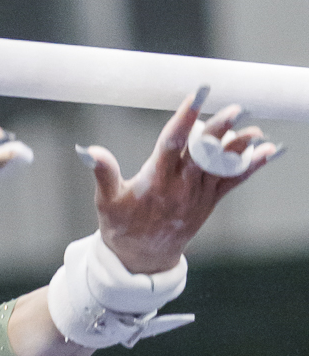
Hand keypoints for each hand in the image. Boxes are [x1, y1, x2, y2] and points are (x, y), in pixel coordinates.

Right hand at [79, 88, 280, 273]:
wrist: (142, 258)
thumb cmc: (121, 225)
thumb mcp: (106, 201)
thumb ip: (103, 173)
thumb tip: (88, 150)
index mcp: (155, 181)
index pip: (171, 144)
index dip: (184, 119)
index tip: (196, 97)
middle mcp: (180, 186)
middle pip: (203, 153)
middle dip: (220, 130)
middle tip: (235, 110)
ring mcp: (198, 195)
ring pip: (222, 166)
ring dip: (240, 148)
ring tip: (255, 130)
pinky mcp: (209, 202)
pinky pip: (233, 181)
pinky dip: (251, 166)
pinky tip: (267, 151)